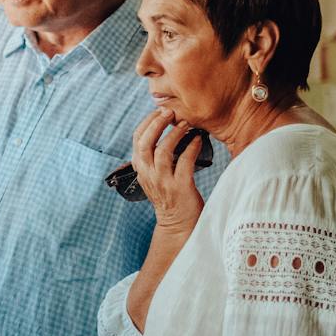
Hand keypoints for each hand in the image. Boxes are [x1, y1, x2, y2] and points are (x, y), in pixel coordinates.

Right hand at [130, 108, 206, 232]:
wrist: (178, 224)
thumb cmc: (171, 196)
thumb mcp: (155, 175)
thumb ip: (154, 157)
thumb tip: (163, 131)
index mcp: (141, 168)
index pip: (137, 139)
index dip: (147, 122)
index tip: (160, 111)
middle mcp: (148, 174)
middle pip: (145, 142)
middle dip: (157, 123)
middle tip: (170, 112)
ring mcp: (162, 182)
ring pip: (162, 151)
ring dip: (175, 134)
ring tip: (185, 124)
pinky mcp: (180, 187)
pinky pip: (184, 162)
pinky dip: (191, 148)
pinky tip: (198, 140)